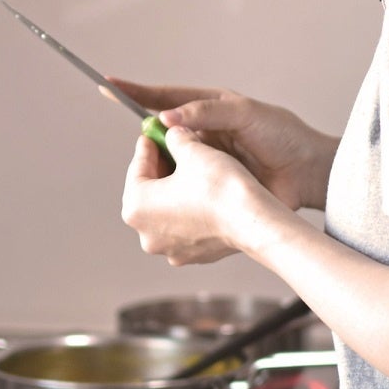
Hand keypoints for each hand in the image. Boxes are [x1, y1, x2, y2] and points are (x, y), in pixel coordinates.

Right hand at [106, 81, 337, 212]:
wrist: (309, 173)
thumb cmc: (284, 135)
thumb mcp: (246, 114)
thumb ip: (206, 113)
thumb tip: (165, 117)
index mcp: (207, 108)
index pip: (163, 98)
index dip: (134, 93)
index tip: (107, 85)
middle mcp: (201, 134)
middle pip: (159, 136)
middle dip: (150, 144)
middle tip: (155, 153)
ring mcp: (204, 162)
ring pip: (168, 166)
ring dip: (164, 172)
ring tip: (176, 178)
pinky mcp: (210, 187)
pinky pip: (184, 189)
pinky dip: (177, 194)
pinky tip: (178, 201)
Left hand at [121, 125, 276, 267]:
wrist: (252, 220)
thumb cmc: (220, 187)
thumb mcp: (193, 150)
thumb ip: (175, 137)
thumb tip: (173, 134)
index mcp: (136, 207)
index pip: (136, 168)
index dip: (148, 146)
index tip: (155, 135)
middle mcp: (147, 233)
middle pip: (149, 191)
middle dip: (161, 169)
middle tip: (173, 149)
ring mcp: (170, 248)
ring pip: (167, 210)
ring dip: (176, 190)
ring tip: (193, 171)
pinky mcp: (192, 254)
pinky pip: (185, 226)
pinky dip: (191, 209)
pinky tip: (206, 194)